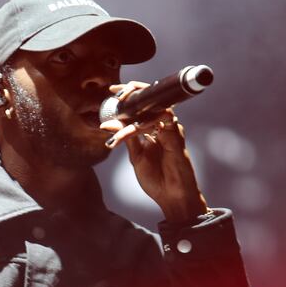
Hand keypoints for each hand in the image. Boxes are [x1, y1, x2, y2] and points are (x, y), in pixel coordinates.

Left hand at [100, 81, 207, 221]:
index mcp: (152, 130)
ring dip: (138, 107)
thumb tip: (109, 123)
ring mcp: (171, 130)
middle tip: (118, 92)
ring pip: (155, 108)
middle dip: (134, 92)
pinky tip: (134, 126)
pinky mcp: (176, 137)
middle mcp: (162, 126)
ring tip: (122, 107)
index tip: (112, 90)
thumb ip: (126, 138)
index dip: (130, 95)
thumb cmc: (156, 179)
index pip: (141, 106)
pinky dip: (146, 122)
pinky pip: (162, 121)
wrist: (172, 196)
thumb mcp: (136, 157)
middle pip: (151, 100)